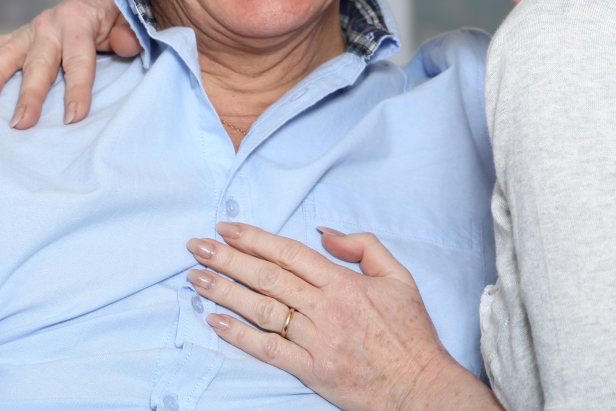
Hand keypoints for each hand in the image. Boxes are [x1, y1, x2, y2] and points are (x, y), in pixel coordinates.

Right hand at [0, 0, 139, 128]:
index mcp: (79, 20)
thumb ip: (132, 33)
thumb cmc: (122, 12)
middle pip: (39, 65)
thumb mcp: (134, 18)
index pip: (79, 62)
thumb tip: (125, 45)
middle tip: (21, 123)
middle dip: (30, 95)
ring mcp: (32, 30)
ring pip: (9, 56)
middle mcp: (50, 24)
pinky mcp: (22, 36)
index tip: (73, 117)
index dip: (78, 90)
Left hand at [186, 222, 500, 410]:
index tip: (226, 228)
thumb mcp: (399, 276)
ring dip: (225, 292)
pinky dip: (240, 335)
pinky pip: (268, 350)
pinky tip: (216, 321)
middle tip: (196, 246)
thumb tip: (324, 233)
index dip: (254, 239)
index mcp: (343, 282)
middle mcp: (325, 308)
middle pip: (267, 277)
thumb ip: (363, 246)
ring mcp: (316, 340)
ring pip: (262, 309)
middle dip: (228, 259)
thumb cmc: (410, 332)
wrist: (419, 386)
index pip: (289, 253)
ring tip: (196, 278)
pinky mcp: (311, 371)